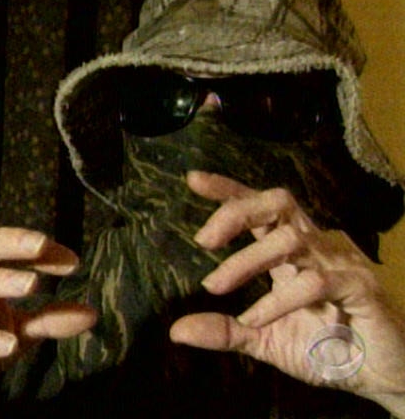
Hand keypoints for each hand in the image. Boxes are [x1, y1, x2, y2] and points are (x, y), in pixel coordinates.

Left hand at [170, 172, 404, 415]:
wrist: (380, 377)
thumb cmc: (324, 348)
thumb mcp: (265, 339)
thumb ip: (225, 330)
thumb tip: (176, 331)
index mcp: (291, 251)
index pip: (260, 207)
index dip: (229, 190)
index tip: (193, 179)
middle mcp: (316, 246)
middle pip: (277, 204)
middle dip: (235, 213)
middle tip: (202, 240)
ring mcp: (340, 262)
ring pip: (289, 239)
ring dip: (245, 261)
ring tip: (214, 286)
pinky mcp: (359, 286)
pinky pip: (315, 282)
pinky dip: (278, 300)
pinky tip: (255, 318)